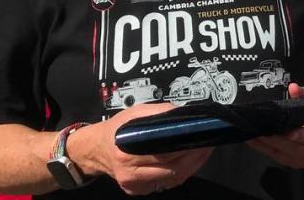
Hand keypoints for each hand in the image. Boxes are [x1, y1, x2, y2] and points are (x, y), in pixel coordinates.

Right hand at [68, 102, 212, 194]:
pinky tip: (188, 160)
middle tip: (208, 143)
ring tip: (203, 150)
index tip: (202, 136)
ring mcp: (134, 185)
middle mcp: (130, 172)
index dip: (187, 146)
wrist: (94, 149)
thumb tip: (184, 113)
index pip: (165, 153)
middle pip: (172, 169)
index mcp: (127, 152)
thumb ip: (160, 112)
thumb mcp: (135, 113)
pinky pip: (166, 183)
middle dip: (195, 156)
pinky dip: (180, 172)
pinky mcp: (138, 190)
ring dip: (192, 165)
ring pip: (172, 179)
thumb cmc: (116, 129)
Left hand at [247, 83, 303, 168]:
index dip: (303, 135)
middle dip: (278, 141)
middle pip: (298, 149)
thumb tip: (293, 88)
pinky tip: (257, 143)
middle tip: (262, 131)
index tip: (289, 133)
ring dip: (269, 147)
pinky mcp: (300, 164)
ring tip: (254, 136)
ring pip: (287, 156)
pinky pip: (282, 159)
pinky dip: (268, 151)